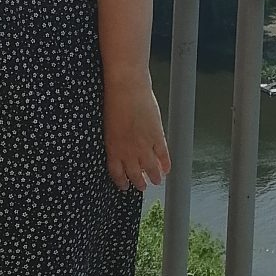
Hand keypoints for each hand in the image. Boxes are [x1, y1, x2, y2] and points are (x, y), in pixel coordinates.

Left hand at [105, 77, 169, 192]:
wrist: (126, 88)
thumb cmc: (113, 101)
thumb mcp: (108, 126)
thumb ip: (114, 140)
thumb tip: (119, 147)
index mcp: (113, 148)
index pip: (117, 173)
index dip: (122, 182)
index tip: (124, 186)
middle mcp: (128, 151)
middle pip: (135, 175)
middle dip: (138, 183)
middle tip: (141, 187)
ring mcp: (144, 145)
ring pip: (151, 169)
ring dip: (154, 177)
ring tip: (156, 181)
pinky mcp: (157, 136)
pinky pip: (163, 155)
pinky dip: (165, 164)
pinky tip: (167, 169)